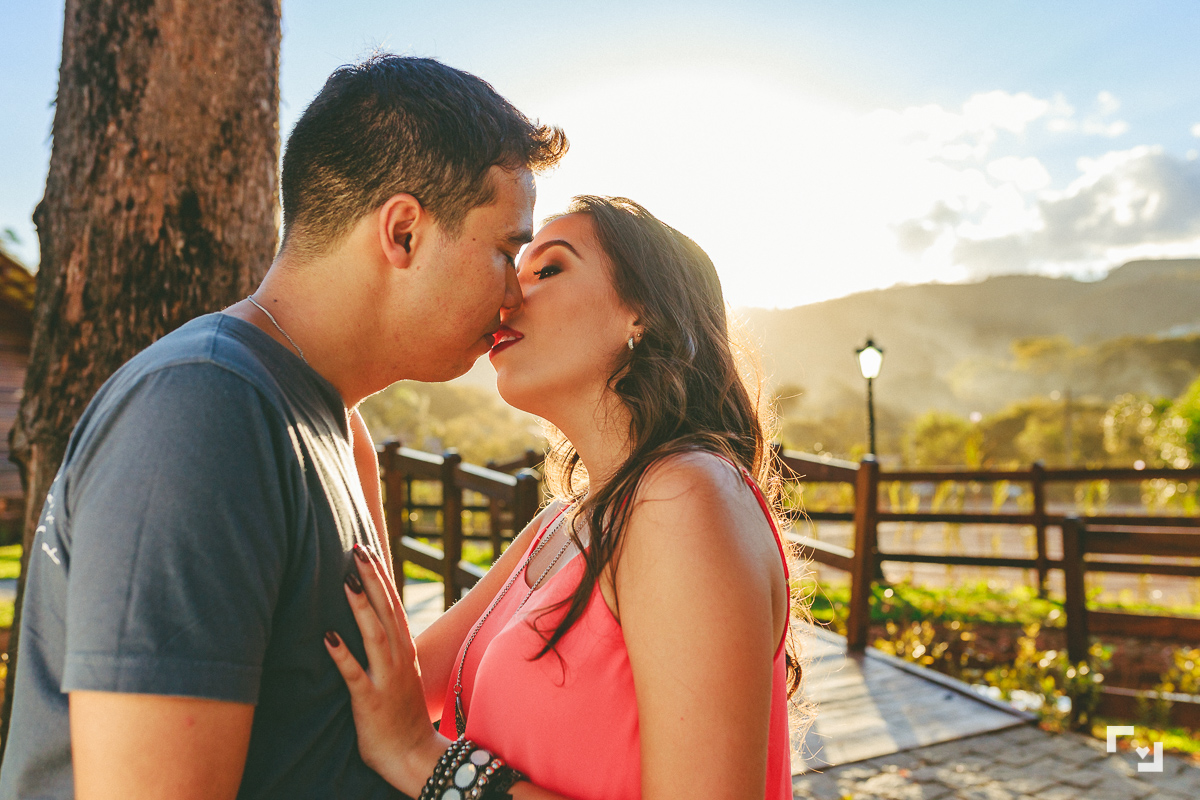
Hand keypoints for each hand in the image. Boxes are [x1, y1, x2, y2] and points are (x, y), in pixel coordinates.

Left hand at [325, 545, 451, 794]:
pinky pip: (355, 675)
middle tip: (357, 549)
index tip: (367, 550)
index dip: (380, 577)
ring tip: (346, 580)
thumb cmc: (401, 716)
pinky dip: (343, 655)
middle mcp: (399, 658)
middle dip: (372, 578)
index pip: (393, 605)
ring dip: (361, 606)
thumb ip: (388, 650)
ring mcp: (387, 678)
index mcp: (405, 650)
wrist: (414, 757)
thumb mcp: (400, 674)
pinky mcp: (372, 701)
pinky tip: (328, 637)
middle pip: (386, 610)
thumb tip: (370, 625)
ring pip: (375, 635)